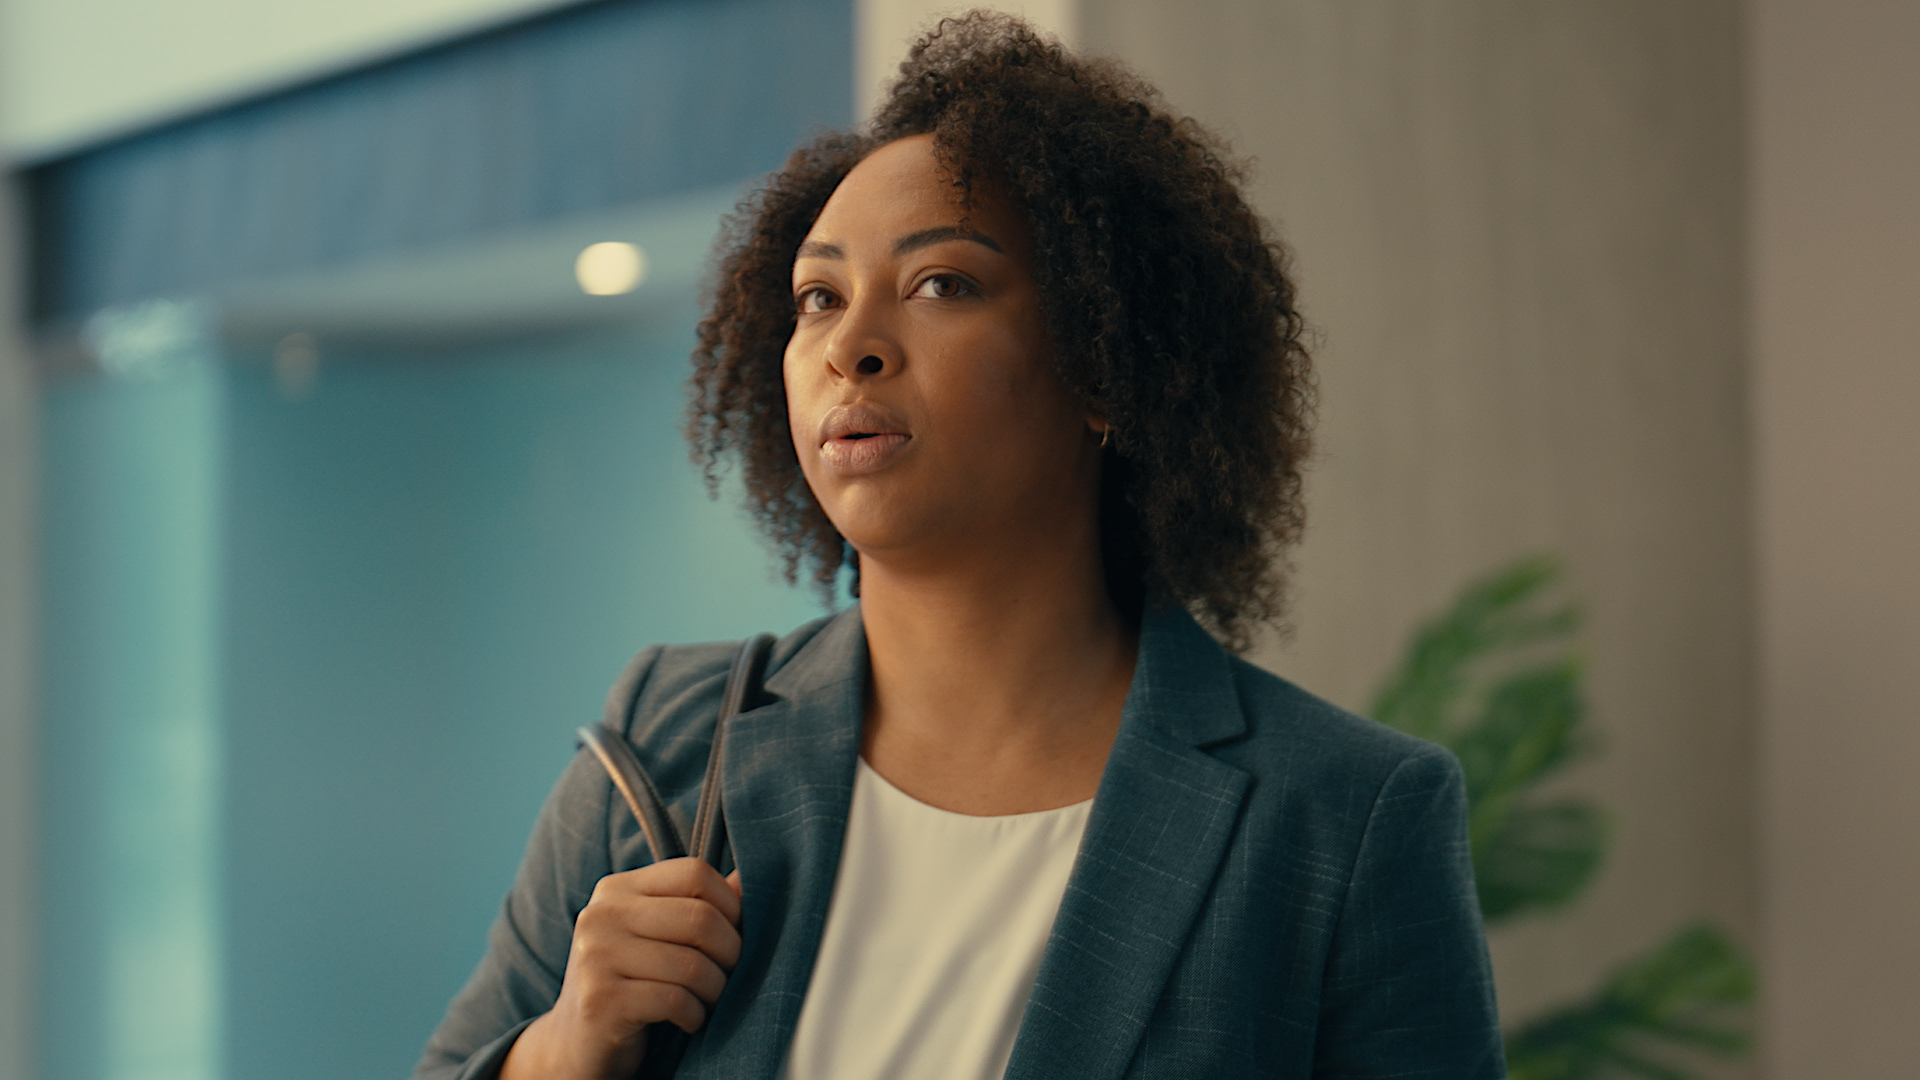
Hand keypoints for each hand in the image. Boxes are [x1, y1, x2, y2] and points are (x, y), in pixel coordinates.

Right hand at [501, 858, 742, 1079]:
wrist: (574, 1042)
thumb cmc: (629, 982)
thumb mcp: (656, 934)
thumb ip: (697, 904)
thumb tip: (747, 877)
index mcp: (617, 889)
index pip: (694, 872)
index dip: (730, 903)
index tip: (734, 932)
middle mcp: (601, 915)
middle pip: (700, 918)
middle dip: (730, 953)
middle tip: (728, 974)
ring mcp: (596, 957)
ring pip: (692, 965)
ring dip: (715, 990)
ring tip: (707, 1000)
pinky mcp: (601, 1000)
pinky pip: (675, 1000)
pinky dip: (694, 1015)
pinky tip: (688, 1019)